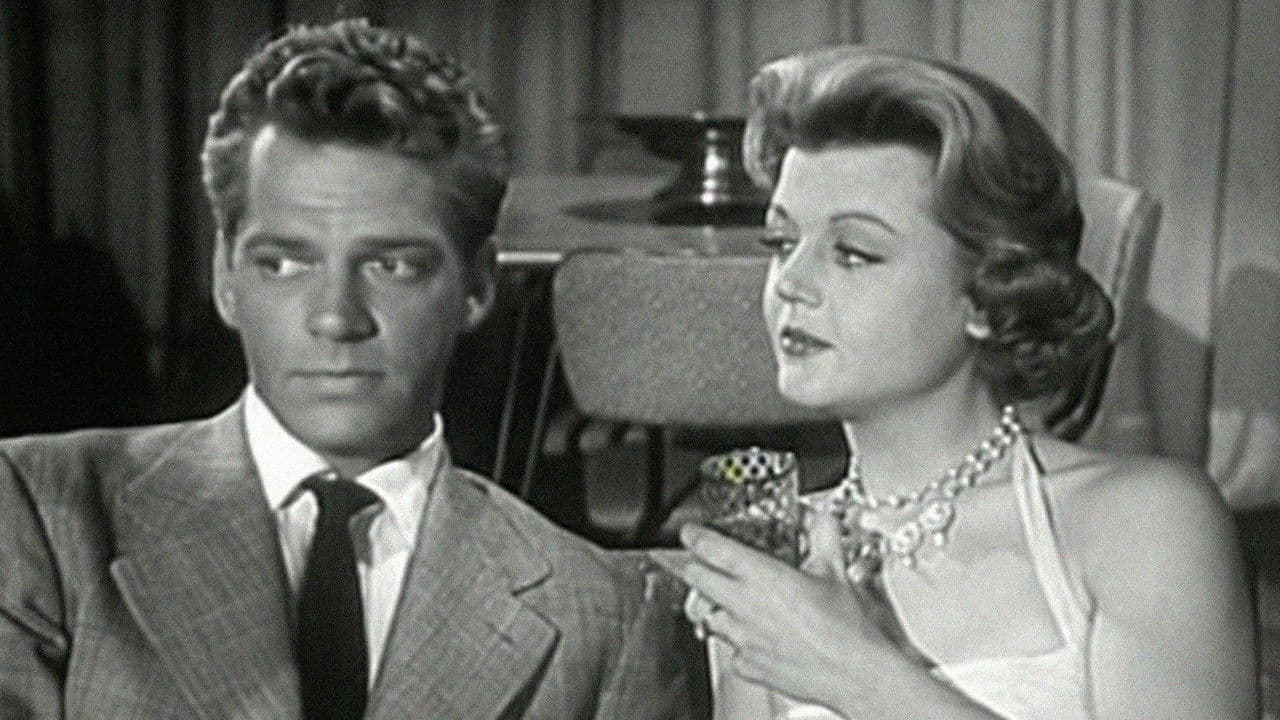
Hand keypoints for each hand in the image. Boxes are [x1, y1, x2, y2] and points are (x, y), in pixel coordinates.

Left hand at [649, 517, 924, 711]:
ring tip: (727, 602)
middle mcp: (743, 605)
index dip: (694, 537)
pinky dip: (736, 642)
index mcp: (761, 575)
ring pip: (706, 616)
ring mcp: (742, 637)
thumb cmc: (844, 627)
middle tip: (696, 562)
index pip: (710, 548)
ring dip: (712, 606)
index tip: (690, 533)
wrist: (853, 673)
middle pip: (695, 579)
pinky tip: (753, 637)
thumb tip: (820, 518)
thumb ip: (823, 536)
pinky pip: (729, 650)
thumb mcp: (834, 570)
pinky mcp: (747, 665)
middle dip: (692, 567)